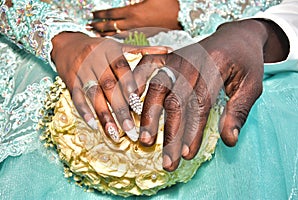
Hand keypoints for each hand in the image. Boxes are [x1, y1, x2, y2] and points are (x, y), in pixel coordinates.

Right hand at [51, 32, 168, 141]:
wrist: (68, 44)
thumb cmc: (100, 48)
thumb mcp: (119, 46)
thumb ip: (143, 50)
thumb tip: (169, 50)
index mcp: (110, 50)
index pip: (121, 68)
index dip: (129, 85)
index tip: (138, 105)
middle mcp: (94, 60)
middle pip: (109, 86)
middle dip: (120, 109)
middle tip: (131, 130)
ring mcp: (81, 71)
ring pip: (93, 95)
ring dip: (104, 116)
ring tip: (115, 135)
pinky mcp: (70, 82)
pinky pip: (76, 97)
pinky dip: (84, 112)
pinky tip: (93, 125)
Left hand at [91, 0, 181, 36]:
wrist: (181, 18)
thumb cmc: (168, 3)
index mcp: (133, 13)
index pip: (112, 14)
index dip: (101, 14)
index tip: (92, 14)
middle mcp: (133, 24)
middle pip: (111, 26)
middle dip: (99, 25)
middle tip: (88, 26)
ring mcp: (138, 31)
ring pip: (117, 33)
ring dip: (105, 33)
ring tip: (95, 33)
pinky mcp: (143, 34)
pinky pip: (125, 37)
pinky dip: (115, 36)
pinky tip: (112, 37)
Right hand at [133, 19, 288, 170]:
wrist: (236, 36)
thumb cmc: (245, 62)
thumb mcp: (253, 86)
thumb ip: (239, 112)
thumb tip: (230, 141)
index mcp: (216, 65)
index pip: (200, 103)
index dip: (192, 130)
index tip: (187, 154)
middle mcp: (192, 60)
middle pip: (176, 99)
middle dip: (171, 132)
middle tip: (168, 160)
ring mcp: (177, 56)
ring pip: (158, 86)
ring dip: (149, 114)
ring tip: (145, 139)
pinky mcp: (169, 56)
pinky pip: (148, 69)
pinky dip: (137, 85)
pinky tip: (132, 104)